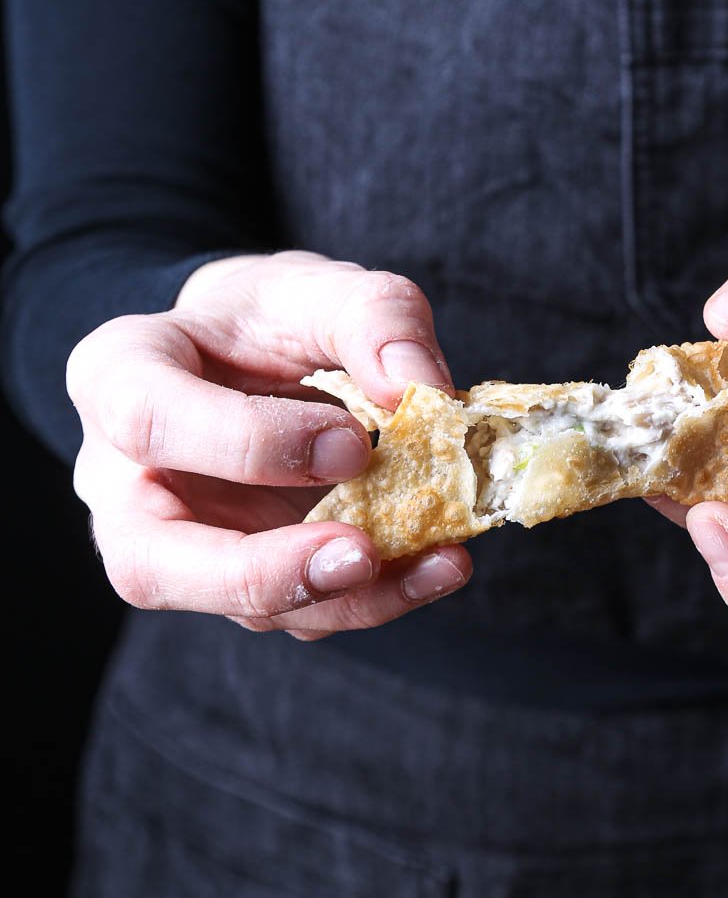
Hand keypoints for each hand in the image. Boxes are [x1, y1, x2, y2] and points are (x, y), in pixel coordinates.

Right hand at [66, 251, 471, 638]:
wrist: (260, 355)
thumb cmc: (271, 317)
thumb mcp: (321, 286)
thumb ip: (376, 316)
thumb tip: (419, 385)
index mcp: (118, 377)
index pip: (148, 420)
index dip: (247, 442)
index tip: (350, 441)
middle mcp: (126, 480)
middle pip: (151, 560)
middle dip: (260, 574)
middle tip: (361, 557)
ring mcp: (178, 543)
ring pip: (234, 605)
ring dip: (343, 598)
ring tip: (439, 562)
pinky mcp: (240, 579)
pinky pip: (296, 611)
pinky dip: (374, 596)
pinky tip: (437, 564)